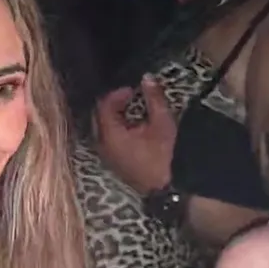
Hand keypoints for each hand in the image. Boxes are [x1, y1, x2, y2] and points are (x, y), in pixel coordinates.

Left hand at [92, 76, 175, 194]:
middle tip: (130, 97)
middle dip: (112, 104)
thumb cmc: (166, 156)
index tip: (132, 90)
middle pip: (99, 117)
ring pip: (102, 130)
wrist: (170, 189)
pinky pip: (108, 142)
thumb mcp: (162, 122)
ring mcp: (108, 157)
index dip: (117, 94)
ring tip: (132, 111)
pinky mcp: (115, 165)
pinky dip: (116, 131)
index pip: (104, 106)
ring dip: (114, 118)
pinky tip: (132, 129)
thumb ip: (154, 98)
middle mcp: (103, 147)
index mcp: (110, 135)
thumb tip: (147, 78)